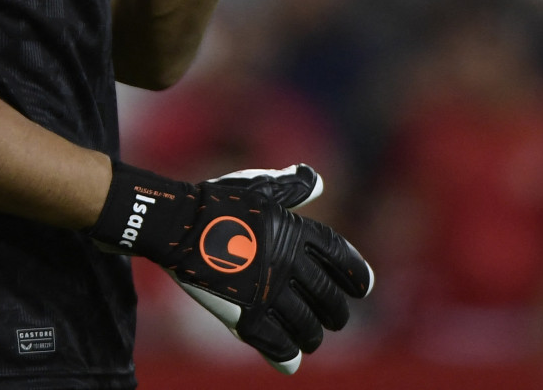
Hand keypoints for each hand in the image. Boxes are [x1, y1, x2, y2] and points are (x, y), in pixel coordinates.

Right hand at [91, 161, 373, 374]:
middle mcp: (289, 264)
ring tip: (312, 339)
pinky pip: (275, 343)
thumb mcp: (260, 185)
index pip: (340, 257)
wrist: (178, 224)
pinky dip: (285, 355)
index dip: (356, 274)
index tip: (364, 288)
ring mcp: (268, 291)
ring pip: (305, 325)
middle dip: (336, 312)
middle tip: (337, 319)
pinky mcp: (245, 314)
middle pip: (327, 297)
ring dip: (312, 336)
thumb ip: (292, 187)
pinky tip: (290, 362)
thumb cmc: (218, 200)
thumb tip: (318, 181)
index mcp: (296, 232)